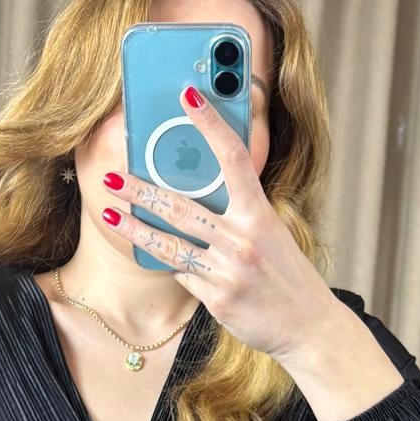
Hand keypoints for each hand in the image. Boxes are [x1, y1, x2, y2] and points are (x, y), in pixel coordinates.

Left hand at [101, 84, 337, 365]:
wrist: (309, 326)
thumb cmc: (287, 275)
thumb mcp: (272, 234)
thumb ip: (240, 213)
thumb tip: (198, 192)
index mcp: (260, 214)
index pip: (233, 158)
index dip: (210, 123)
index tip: (189, 95)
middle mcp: (243, 240)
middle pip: (181, 207)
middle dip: (142, 190)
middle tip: (112, 176)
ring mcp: (228, 271)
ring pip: (170, 244)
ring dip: (135, 228)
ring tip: (110, 213)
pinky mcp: (217, 299)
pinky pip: (182, 274)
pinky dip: (168, 262)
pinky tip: (149, 251)